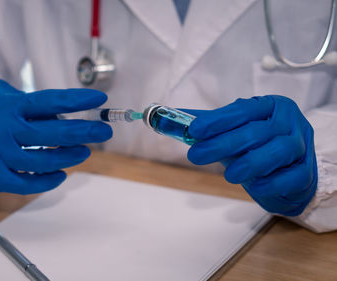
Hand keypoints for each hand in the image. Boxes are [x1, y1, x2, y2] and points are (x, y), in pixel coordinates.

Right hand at [0, 79, 111, 193]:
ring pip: (43, 161)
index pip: (51, 101)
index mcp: (6, 105)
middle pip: (54, 133)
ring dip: (69, 157)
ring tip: (83, 152)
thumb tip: (62, 114)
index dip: (78, 102)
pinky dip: (46, 181)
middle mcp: (2, 129)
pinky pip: (25, 183)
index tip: (99, 102)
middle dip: (84, 132)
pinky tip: (60, 175)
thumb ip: (28, 102)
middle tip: (103, 132)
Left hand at [185, 95, 316, 215]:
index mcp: (270, 106)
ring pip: (277, 151)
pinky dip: (271, 182)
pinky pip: (291, 177)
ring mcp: (301, 146)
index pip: (242, 110)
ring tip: (229, 175)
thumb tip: (170, 118)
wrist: (290, 170)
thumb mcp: (233, 129)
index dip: (217, 120)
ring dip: (249, 163)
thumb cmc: (257, 145)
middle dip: (222, 144)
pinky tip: (255, 186)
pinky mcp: (306, 172)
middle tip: (196, 156)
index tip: (193, 130)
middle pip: (256, 132)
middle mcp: (289, 122)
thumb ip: (206, 124)